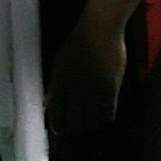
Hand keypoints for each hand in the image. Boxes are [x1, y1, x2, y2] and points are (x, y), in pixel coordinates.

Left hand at [47, 13, 125, 141]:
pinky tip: (101, 117)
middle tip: (74, 130)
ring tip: (87, 125)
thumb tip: (48, 104)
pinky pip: (109, 111)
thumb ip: (55, 85)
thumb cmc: (77, 44)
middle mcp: (77, 87)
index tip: (58, 130)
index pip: (58, 112)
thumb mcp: (59, 63)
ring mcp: (96, 88)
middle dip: (73, 129)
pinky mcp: (112, 87)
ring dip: (89, 125)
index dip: (58, 125)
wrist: (101, 29)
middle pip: (75, 120)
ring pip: (93, 119)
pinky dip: (104, 118)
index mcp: (61, 80)